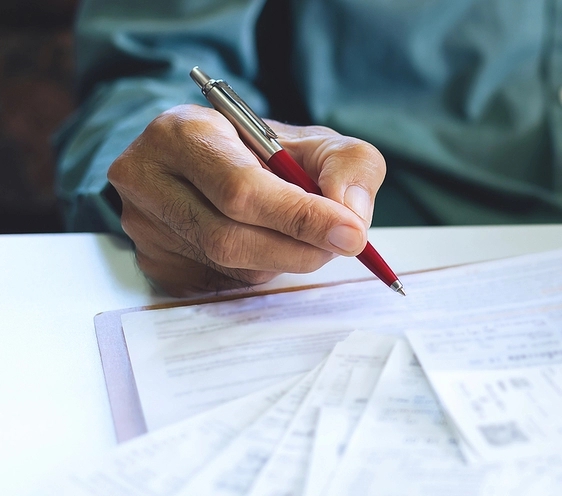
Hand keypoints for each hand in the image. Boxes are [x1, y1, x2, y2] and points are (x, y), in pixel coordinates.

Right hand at [108, 104, 386, 295]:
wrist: (214, 159)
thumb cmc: (267, 150)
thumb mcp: (316, 141)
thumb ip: (349, 165)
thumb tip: (351, 215)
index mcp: (183, 132)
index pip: (241, 187)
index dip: (300, 216)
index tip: (351, 233)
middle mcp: (147, 176)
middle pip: (228, 237)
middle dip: (298, 248)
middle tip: (342, 245)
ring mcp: (142, 223)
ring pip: (227, 265)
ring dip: (281, 259)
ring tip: (304, 236)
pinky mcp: (151, 260)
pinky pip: (216, 282)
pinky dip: (258, 270)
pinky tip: (268, 246)